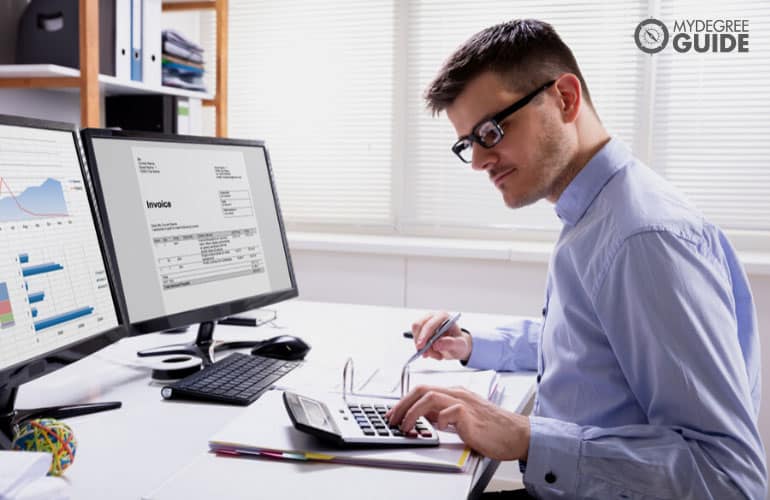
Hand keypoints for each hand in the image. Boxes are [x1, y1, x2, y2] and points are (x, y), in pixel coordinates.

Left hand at [385, 385, 529, 460]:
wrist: (516, 434)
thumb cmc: (493, 428)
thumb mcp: (464, 418)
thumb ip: (445, 414)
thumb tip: (425, 417)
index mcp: (456, 393)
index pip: (423, 390)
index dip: (405, 401)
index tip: (395, 413)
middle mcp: (458, 394)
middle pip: (422, 389)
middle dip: (403, 404)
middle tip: (393, 418)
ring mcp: (464, 402)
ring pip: (430, 397)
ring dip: (413, 412)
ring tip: (406, 425)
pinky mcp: (470, 415)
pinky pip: (449, 412)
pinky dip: (439, 420)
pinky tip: (439, 429)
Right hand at [412, 312, 471, 361]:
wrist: (456, 346)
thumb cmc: (459, 343)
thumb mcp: (460, 345)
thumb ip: (451, 343)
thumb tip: (436, 344)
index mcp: (443, 317)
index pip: (430, 324)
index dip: (424, 335)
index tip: (421, 347)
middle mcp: (433, 317)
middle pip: (418, 326)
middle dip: (421, 342)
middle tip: (427, 355)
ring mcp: (426, 322)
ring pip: (416, 334)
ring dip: (423, 347)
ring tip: (436, 355)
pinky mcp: (421, 329)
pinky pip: (416, 339)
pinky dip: (422, 348)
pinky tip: (432, 353)